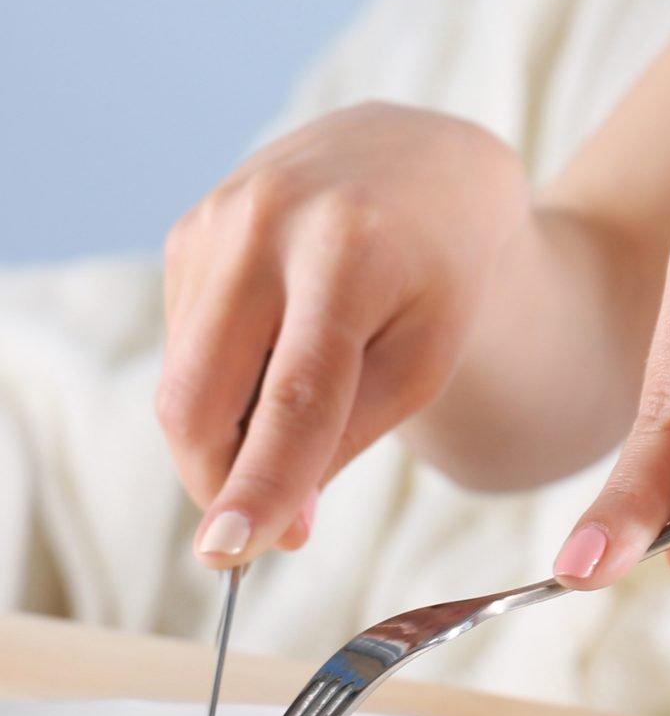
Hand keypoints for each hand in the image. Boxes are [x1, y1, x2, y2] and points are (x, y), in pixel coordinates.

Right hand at [159, 102, 524, 564]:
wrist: (423, 161)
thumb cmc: (439, 275)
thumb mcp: (424, 362)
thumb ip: (346, 440)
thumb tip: (272, 527)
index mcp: (348, 250)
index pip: (293, 395)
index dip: (257, 482)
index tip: (228, 553)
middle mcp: (266, 222)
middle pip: (200, 397)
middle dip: (221, 482)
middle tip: (271, 531)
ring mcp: (214, 219)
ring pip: (184, 383)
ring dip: (228, 435)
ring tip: (306, 403)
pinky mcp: (187, 231)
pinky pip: (186, 349)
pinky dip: (224, 384)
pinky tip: (282, 349)